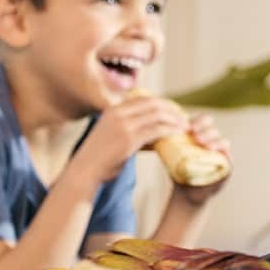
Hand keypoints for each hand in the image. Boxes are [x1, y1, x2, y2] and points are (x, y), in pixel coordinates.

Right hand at [69, 93, 187, 186]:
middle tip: (184, 118)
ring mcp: (123, 125)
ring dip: (174, 119)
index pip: (145, 99)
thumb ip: (134, 129)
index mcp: (114, 109)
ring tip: (184, 127)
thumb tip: (159, 132)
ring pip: (157, 115)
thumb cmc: (101, 157)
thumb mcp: (114, 135)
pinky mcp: (129, 139)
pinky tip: (177, 134)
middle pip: (154, 104)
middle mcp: (118, 113)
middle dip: (172, 110)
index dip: (163, 104)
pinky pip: (156, 129)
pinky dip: (170, 130)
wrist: (85, 170)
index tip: (175, 112)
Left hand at [169, 114, 231, 205]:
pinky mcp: (226, 162)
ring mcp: (220, 150)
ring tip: (201, 142)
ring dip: (211, 137)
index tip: (185, 125)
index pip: (201, 119)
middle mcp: (211, 139)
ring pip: (220, 137)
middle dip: (203, 125)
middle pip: (211, 124)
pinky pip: (227, 151)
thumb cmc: (177, 170)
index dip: (195, 119)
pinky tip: (212, 149)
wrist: (186, 192)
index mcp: (198, 133)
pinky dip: (222, 148)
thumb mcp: (169, 153)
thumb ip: (163, 142)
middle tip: (193, 131)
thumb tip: (147, 131)